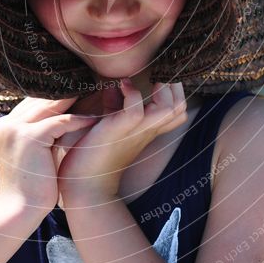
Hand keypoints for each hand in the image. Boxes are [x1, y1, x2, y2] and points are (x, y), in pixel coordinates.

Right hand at [0, 95, 98, 213]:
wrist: (18, 210)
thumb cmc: (30, 186)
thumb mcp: (33, 153)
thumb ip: (40, 135)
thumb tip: (62, 120)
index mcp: (5, 125)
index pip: (33, 103)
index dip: (55, 97)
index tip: (78, 91)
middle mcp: (7, 123)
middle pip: (41, 100)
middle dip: (66, 94)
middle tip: (90, 86)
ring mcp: (16, 129)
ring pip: (51, 106)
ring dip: (75, 102)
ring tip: (95, 96)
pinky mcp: (29, 137)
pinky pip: (60, 122)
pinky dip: (79, 120)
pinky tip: (95, 119)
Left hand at [57, 80, 187, 202]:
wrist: (84, 185)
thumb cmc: (94, 155)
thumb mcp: (109, 126)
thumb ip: (114, 106)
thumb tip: (114, 86)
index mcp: (147, 130)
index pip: (178, 111)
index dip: (176, 92)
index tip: (158, 77)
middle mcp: (147, 130)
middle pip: (180, 107)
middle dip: (174, 86)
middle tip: (155, 77)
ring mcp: (135, 131)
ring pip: (169, 108)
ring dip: (161, 90)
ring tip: (145, 81)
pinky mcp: (118, 131)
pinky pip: (136, 110)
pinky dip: (132, 94)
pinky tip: (122, 86)